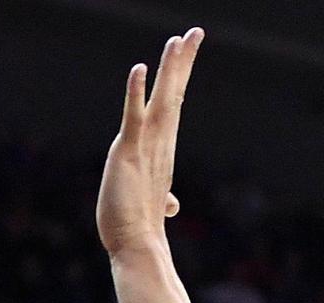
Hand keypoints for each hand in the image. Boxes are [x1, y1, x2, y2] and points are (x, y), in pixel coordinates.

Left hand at [97, 28, 202, 258]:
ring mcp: (145, 148)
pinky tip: (139, 68)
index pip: (173, 106)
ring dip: (169, 70)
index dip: (180, 77)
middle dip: (183, 64)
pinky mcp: (128, 153)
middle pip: (174, 95)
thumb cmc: (137, 229)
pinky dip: (136, 93)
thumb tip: (171, 204)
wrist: (136, 248)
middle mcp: (159, 145)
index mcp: (162, 151)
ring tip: (178, 40)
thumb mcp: (149, 205)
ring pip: (161, 101)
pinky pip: (133, 118)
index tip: (187, 51)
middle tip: (195, 32)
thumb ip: (161, 198)